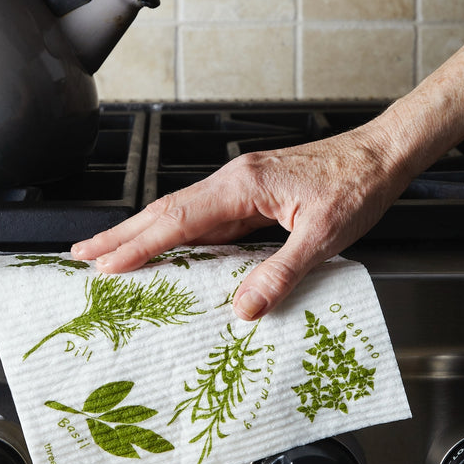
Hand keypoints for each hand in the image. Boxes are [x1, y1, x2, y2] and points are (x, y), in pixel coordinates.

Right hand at [71, 126, 411, 319]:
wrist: (381, 155)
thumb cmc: (356, 185)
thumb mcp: (323, 235)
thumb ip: (279, 272)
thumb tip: (242, 308)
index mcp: (243, 185)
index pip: (177, 219)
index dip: (138, 244)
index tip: (105, 264)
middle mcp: (233, 181)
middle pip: (164, 210)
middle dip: (121, 234)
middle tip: (82, 252)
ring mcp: (239, 187)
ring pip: (179, 213)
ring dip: (142, 233)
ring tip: (109, 253)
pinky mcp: (250, 195)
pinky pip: (203, 218)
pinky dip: (174, 235)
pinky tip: (164, 250)